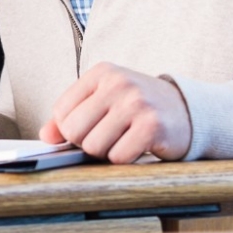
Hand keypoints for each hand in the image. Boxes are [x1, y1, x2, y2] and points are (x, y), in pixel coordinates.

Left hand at [38, 62, 192, 163]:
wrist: (187, 111)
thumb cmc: (138, 107)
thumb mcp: (104, 100)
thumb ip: (72, 115)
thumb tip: (45, 136)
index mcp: (101, 73)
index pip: (61, 111)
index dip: (69, 130)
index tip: (88, 130)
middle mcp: (117, 84)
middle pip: (74, 131)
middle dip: (86, 143)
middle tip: (106, 139)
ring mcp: (135, 103)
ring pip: (94, 147)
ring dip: (106, 153)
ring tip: (122, 141)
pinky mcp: (152, 126)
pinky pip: (119, 157)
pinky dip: (125, 159)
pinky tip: (137, 147)